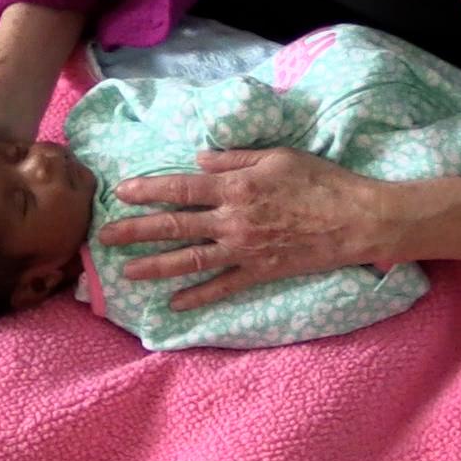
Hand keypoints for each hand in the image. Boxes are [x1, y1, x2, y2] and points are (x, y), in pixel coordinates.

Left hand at [99, 149, 385, 310]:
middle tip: (104, 237)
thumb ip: (234, 159)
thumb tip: (197, 160)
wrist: (355, 219)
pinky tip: (175, 303)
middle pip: (175, 226)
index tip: (120, 193)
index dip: (148, 190)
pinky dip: (198, 296)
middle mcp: (233, 220)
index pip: (181, 189)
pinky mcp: (259, 272)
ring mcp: (244, 250)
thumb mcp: (277, 156)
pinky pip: (222, 286)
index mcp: (236, 187)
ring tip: (127, 272)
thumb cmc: (320, 181)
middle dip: (136, 231)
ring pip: (190, 260)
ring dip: (156, 266)